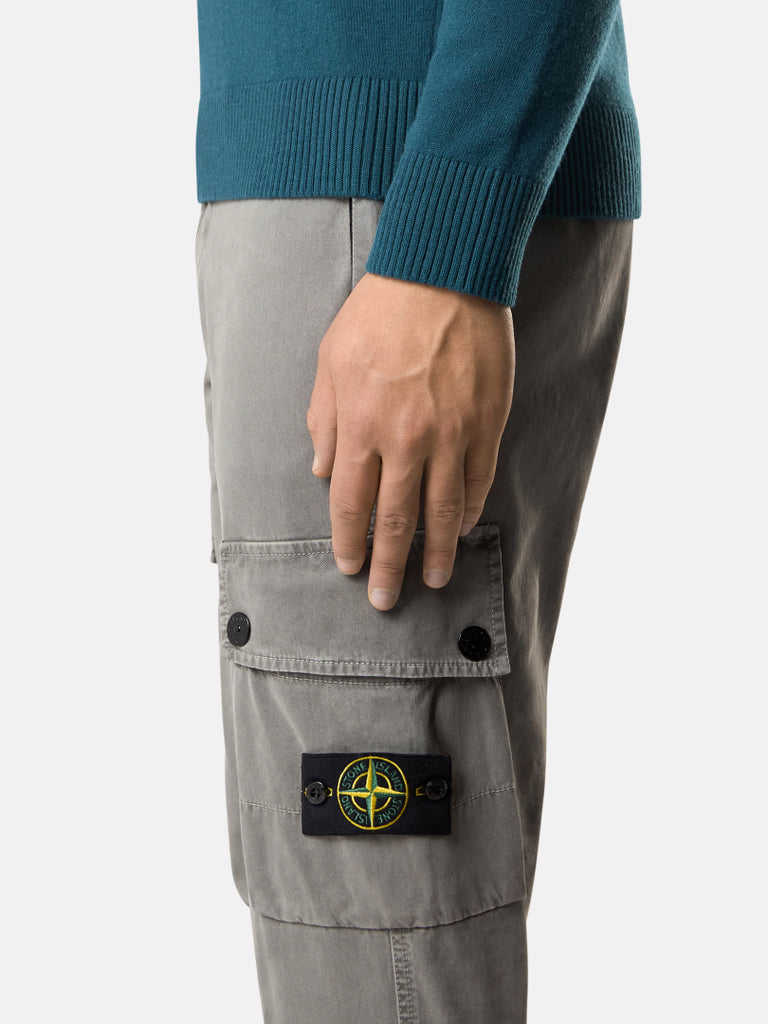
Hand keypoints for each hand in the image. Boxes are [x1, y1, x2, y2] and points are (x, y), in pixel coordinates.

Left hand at [306, 271, 514, 610]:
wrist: (442, 274)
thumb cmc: (378, 314)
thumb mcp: (330, 361)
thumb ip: (323, 420)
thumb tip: (323, 470)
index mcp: (360, 425)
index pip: (351, 503)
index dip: (350, 542)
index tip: (349, 567)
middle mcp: (405, 440)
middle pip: (395, 520)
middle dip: (388, 565)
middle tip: (385, 598)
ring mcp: (450, 435)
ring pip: (443, 511)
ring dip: (436, 552)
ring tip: (434, 580)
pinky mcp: (486, 425)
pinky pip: (478, 482)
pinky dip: (468, 510)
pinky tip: (462, 527)